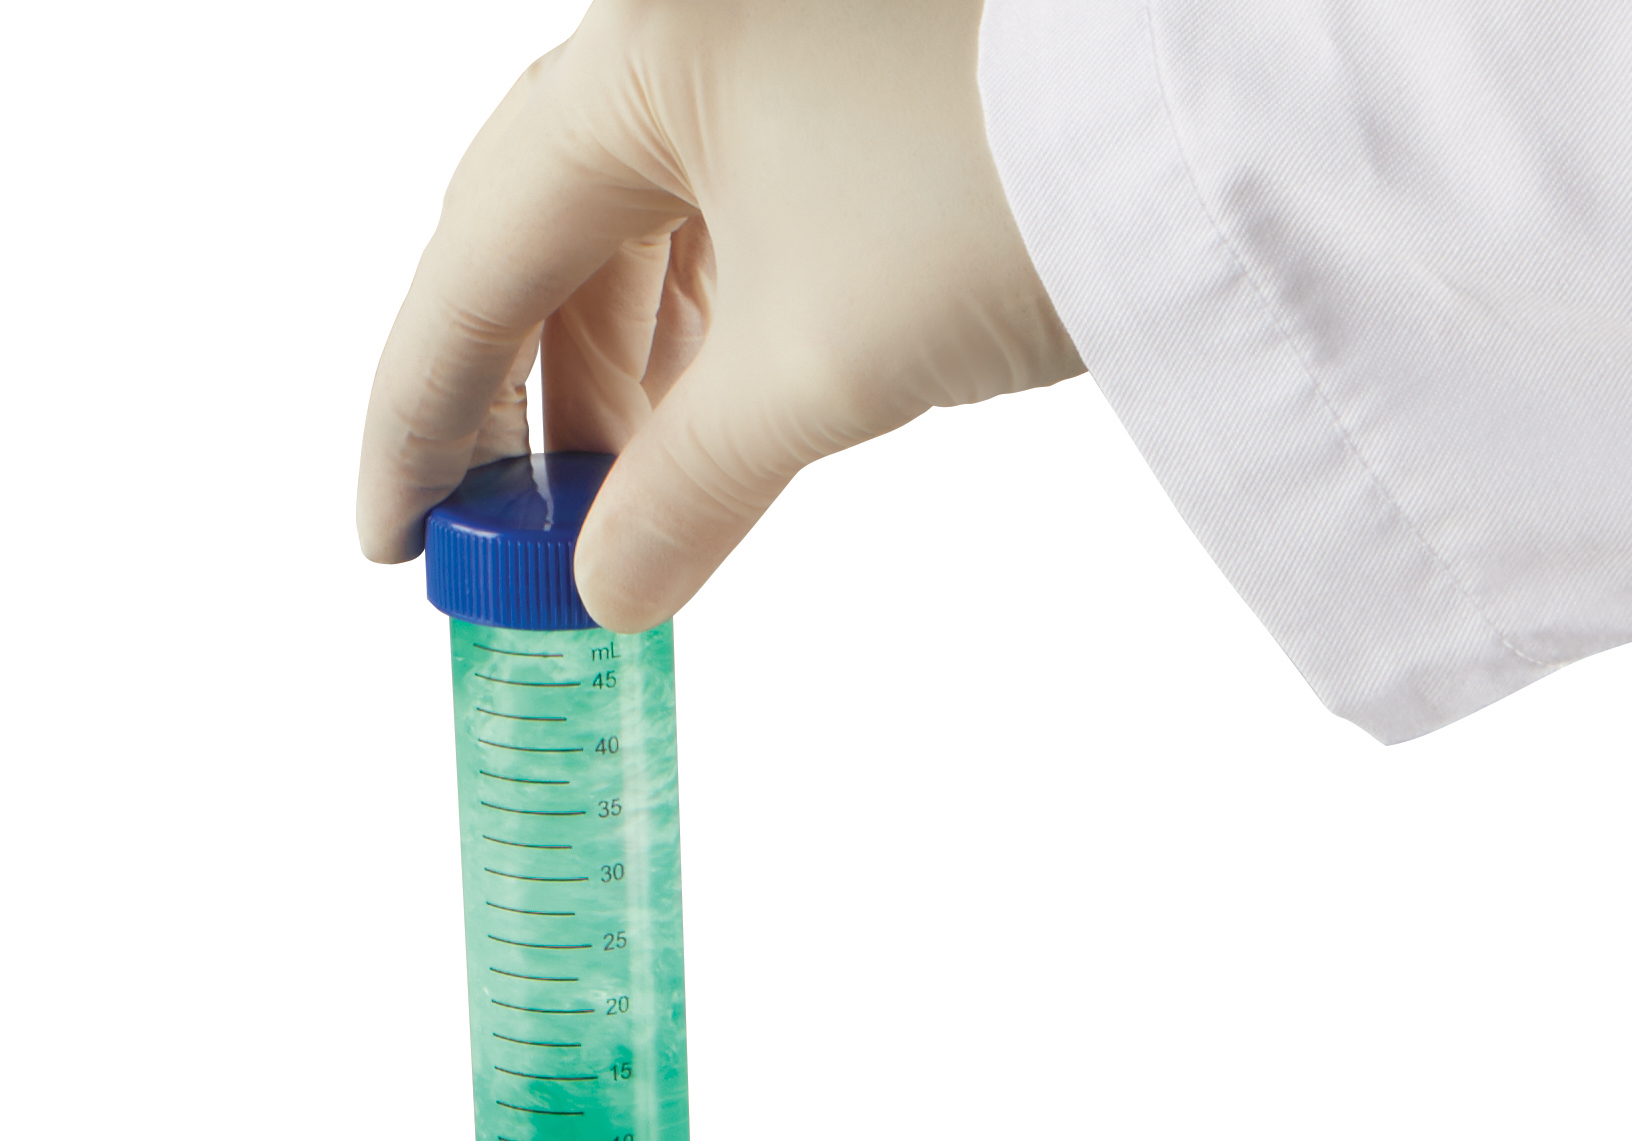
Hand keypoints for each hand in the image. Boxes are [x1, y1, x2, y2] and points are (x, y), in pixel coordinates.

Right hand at [356, 0, 1080, 629]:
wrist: (1237, 119)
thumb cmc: (1010, 188)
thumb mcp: (816, 365)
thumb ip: (682, 489)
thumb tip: (605, 593)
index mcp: (646, 47)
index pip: (474, 257)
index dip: (419, 417)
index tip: (394, 542)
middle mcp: (694, 25)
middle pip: (547, 238)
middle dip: (523, 406)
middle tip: (504, 545)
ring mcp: (780, 52)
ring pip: (646, 240)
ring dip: (620, 387)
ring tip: (615, 515)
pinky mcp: (858, 97)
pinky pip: (736, 233)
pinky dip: (708, 346)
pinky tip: (702, 434)